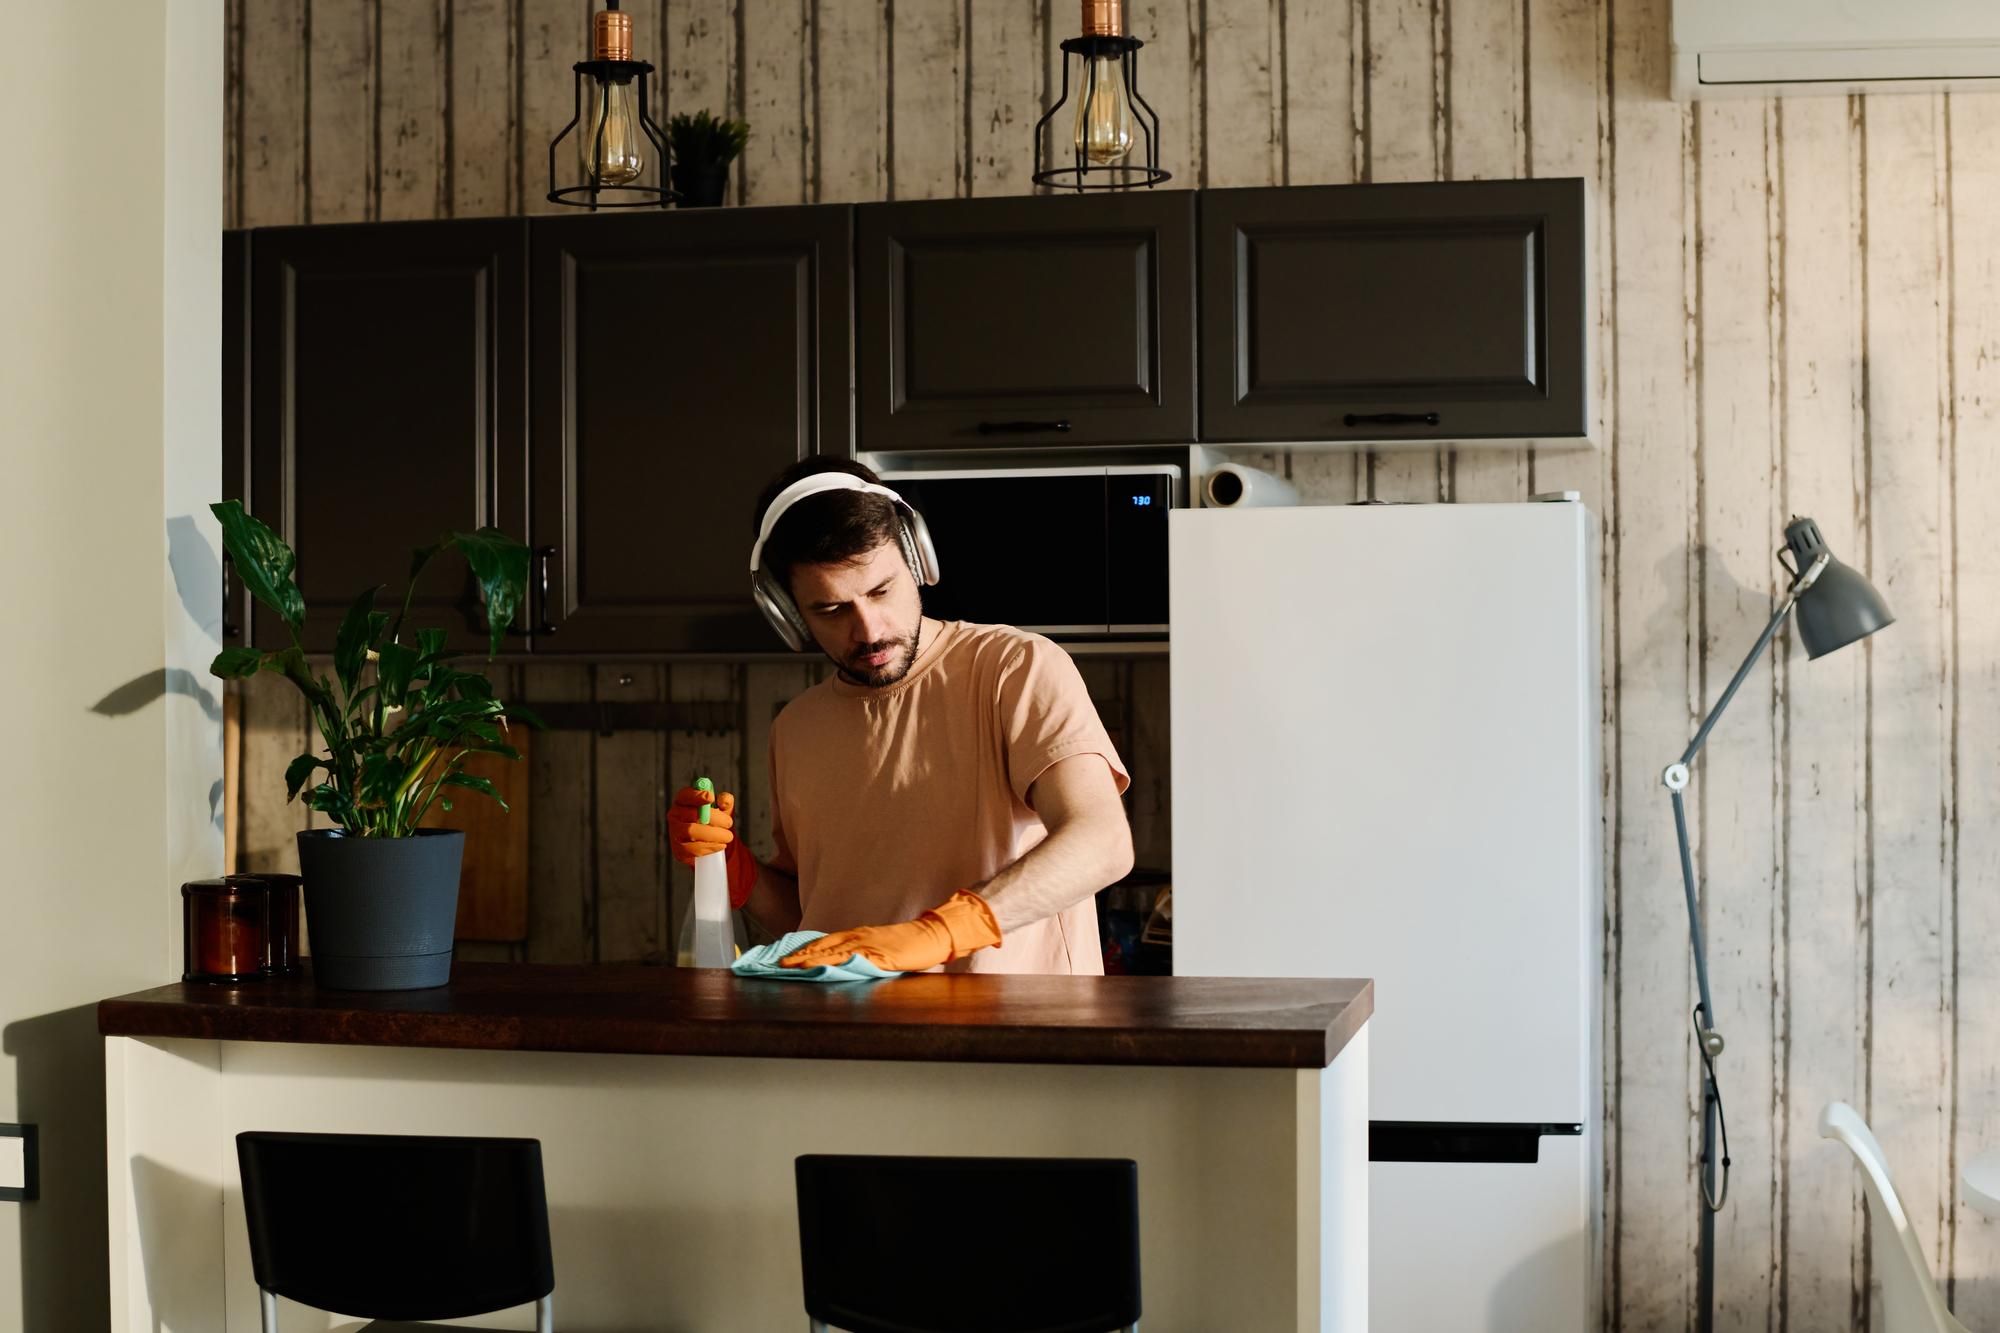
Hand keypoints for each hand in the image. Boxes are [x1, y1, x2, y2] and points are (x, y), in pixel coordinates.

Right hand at [667, 785, 757, 909]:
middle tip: (730, 825)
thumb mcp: (726, 815)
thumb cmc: (722, 830)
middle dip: (711, 820)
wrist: (722, 857)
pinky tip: (718, 849)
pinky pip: (690, 851)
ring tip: (727, 838)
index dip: (695, 795)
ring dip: (711, 835)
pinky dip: (706, 849)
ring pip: (689, 833)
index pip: (684, 795)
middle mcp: (676, 820)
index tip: (711, 798)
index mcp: (685, 805)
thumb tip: (725, 798)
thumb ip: (725, 805)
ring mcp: (676, 838)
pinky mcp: (680, 854)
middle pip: (689, 816)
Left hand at [780, 891, 1001, 972]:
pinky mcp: (879, 956)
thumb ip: (862, 954)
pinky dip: (836, 964)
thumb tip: (844, 965)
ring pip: (832, 952)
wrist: (933, 935)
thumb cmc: (910, 943)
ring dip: (810, 959)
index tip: (785, 957)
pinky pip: (853, 961)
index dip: (804, 949)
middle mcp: (859, 937)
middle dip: (799, 955)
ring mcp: (868, 945)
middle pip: (822, 946)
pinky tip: (823, 969)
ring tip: (791, 966)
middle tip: (777, 963)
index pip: (824, 942)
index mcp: (858, 935)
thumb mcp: (881, 946)